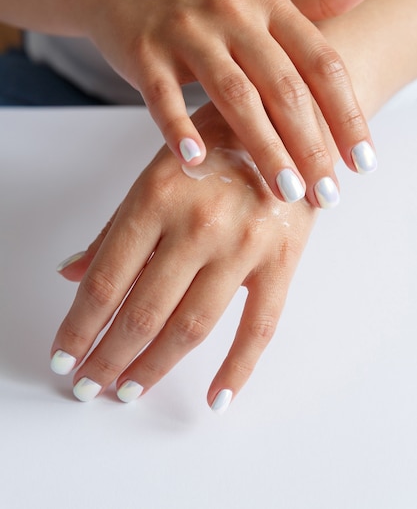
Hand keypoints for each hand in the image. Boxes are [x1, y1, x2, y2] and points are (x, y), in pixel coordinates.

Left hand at [51, 103, 317, 409]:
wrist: (287, 121)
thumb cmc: (215, 144)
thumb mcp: (155, 171)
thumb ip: (115, 227)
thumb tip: (71, 273)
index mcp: (159, 196)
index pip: (106, 280)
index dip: (80, 326)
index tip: (65, 355)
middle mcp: (200, 223)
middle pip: (143, 311)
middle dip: (109, 356)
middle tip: (90, 385)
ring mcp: (244, 244)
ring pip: (191, 327)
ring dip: (154, 367)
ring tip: (128, 390)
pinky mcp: (282, 260)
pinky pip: (259, 327)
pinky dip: (237, 368)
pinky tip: (215, 398)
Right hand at [87, 0, 384, 206]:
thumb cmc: (204, 6)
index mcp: (269, 4)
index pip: (321, 62)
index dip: (347, 114)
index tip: (362, 163)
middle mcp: (233, 12)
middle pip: (283, 86)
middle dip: (310, 145)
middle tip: (327, 194)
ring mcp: (186, 31)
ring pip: (233, 95)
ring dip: (262, 147)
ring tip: (285, 191)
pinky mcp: (145, 52)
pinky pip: (163, 96)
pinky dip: (179, 128)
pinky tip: (196, 161)